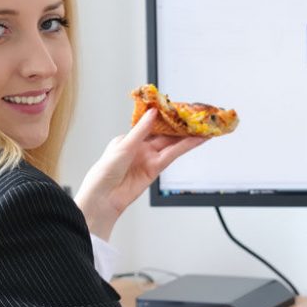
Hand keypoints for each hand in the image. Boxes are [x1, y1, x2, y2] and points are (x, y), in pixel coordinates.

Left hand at [74, 109, 205, 240]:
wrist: (103, 198)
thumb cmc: (104, 172)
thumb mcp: (122, 146)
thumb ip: (141, 130)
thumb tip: (153, 113)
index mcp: (129, 138)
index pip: (152, 124)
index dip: (166, 116)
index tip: (179, 108)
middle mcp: (140, 147)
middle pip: (165, 134)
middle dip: (181, 126)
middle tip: (197, 119)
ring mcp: (148, 158)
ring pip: (171, 144)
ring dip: (187, 137)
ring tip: (203, 129)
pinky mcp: (154, 170)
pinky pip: (171, 156)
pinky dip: (184, 148)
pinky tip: (194, 140)